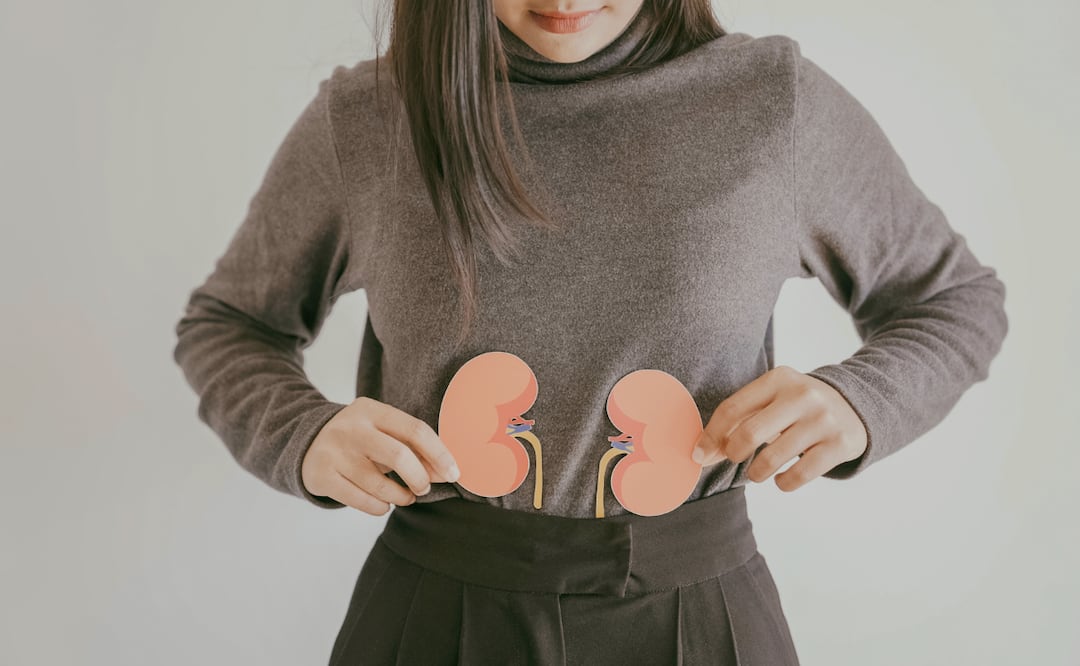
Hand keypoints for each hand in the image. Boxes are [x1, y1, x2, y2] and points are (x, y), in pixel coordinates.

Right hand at [302, 397, 461, 514]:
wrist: (306, 444)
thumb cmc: (359, 440)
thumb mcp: (381, 432)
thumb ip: (411, 447)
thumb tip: (446, 472)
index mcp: (371, 410)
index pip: (415, 430)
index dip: (439, 454)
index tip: (454, 473)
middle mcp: (351, 428)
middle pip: (399, 456)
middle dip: (420, 478)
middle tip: (424, 488)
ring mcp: (334, 452)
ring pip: (380, 485)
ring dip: (402, 497)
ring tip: (405, 497)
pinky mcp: (322, 477)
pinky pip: (362, 501)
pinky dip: (381, 508)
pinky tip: (384, 503)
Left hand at [691, 366, 867, 491]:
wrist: (856, 405)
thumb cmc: (799, 406)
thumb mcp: (774, 398)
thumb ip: (740, 419)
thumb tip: (702, 453)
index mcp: (779, 379)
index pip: (732, 408)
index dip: (711, 435)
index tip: (699, 454)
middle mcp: (802, 395)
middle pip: (749, 433)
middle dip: (733, 453)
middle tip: (735, 458)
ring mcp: (823, 419)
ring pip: (772, 459)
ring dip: (756, 473)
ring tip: (757, 472)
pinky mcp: (840, 444)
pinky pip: (799, 474)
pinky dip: (783, 483)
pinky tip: (782, 479)